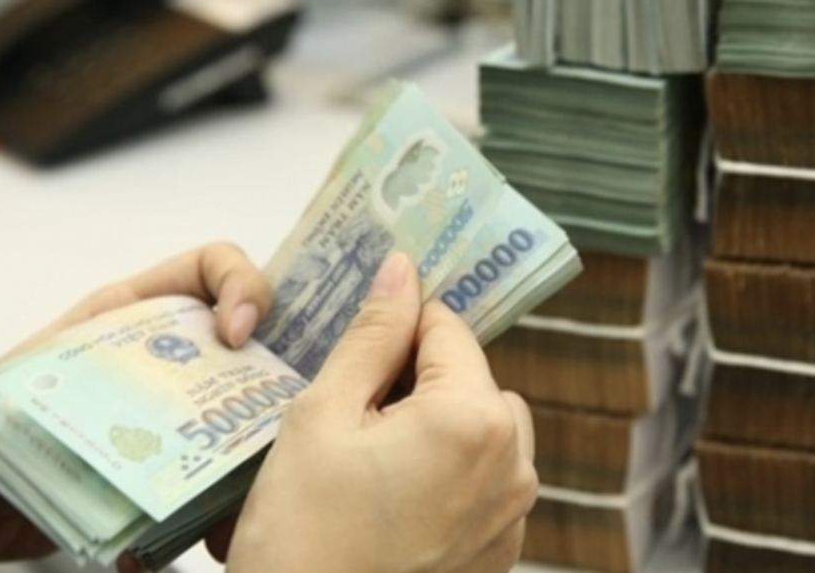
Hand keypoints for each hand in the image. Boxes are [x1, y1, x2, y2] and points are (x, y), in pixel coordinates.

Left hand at [0, 243, 270, 572]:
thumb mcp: (42, 372)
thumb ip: (104, 370)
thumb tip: (176, 401)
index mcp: (136, 312)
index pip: (215, 268)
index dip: (244, 287)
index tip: (239, 335)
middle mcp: (164, 357)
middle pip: (250, 343)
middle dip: (276, 371)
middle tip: (280, 415)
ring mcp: (170, 413)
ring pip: (244, 415)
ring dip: (256, 447)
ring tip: (251, 487)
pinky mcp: (167, 468)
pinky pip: (217, 477)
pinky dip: (224, 504)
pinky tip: (216, 531)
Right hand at [225, 253, 537, 572]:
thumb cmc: (302, 532)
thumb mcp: (322, 414)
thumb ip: (372, 335)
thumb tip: (402, 270)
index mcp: (474, 420)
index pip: (447, 327)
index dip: (399, 322)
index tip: (362, 336)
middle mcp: (512, 465)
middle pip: (473, 377)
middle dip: (421, 375)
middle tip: (356, 405)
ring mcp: (511, 514)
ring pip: (483, 426)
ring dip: (437, 420)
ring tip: (370, 451)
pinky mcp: (499, 551)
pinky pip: (484, 479)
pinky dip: (447, 467)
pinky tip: (389, 492)